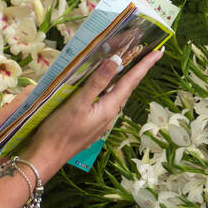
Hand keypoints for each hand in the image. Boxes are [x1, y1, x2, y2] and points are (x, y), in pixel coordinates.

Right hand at [29, 48, 163, 174]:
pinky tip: (102, 86)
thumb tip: (115, 60)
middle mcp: (109, 115)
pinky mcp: (91, 124)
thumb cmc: (60, 130)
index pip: (131, 81)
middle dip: (137, 70)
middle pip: (127, 88)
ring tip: (128, 65)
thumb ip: (97, 82)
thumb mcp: (78, 103)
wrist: (47, 157)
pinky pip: (105, 102)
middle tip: (146, 53)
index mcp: (109, 108)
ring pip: (115, 95)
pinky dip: (108, 89)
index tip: (160, 51)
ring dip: (123, 80)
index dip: (145, 65)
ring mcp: (101, 121)